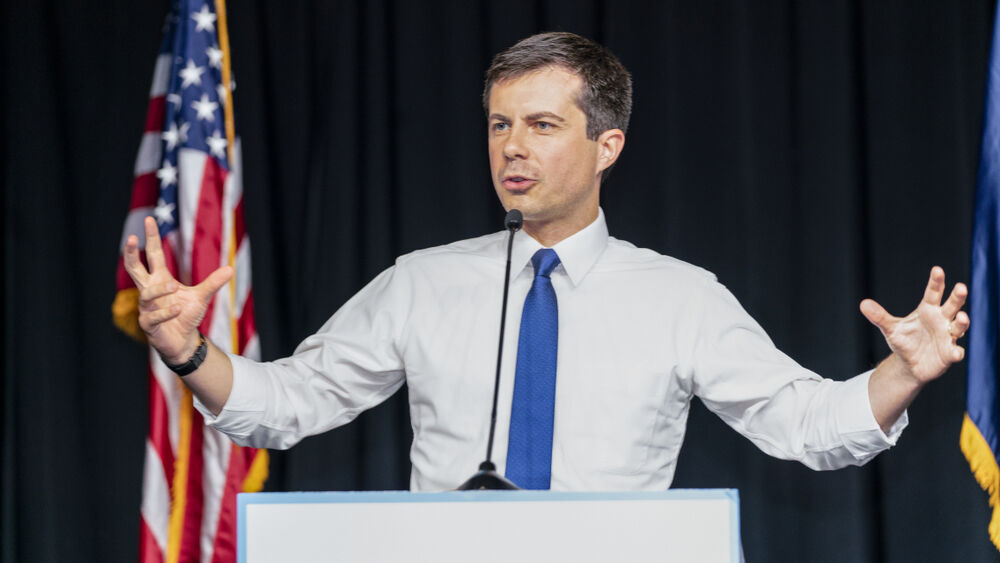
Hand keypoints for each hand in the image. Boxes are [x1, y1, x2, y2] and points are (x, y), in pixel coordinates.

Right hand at [122, 216, 231, 363]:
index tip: (150, 219)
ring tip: (174, 287)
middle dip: (131, 254)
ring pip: (146, 294)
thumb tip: (230, 268)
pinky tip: (177, 308)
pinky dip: (166, 312)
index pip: (153, 255)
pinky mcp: (148, 324)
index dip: (151, 238)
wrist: (182, 341)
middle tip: (131, 238)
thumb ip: (213, 282)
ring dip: (160, 290)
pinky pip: (153, 316)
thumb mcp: (202, 296)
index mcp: (160, 279)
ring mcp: (146, 307)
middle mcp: (149, 290)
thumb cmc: (186, 315)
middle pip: (134, 269)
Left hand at [860, 266, 968, 386]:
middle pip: (952, 305)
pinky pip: (955, 352)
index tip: (937, 269)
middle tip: (961, 287)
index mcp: (927, 310)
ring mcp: (947, 336)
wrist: (909, 364)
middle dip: (957, 297)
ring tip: (961, 317)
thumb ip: (879, 316)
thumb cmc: (904, 341)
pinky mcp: (949, 353)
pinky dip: (957, 352)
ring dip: (962, 322)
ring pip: (959, 326)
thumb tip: (863, 304)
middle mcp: (941, 320)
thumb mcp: (890, 328)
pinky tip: (956, 352)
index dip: (936, 282)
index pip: (933, 293)